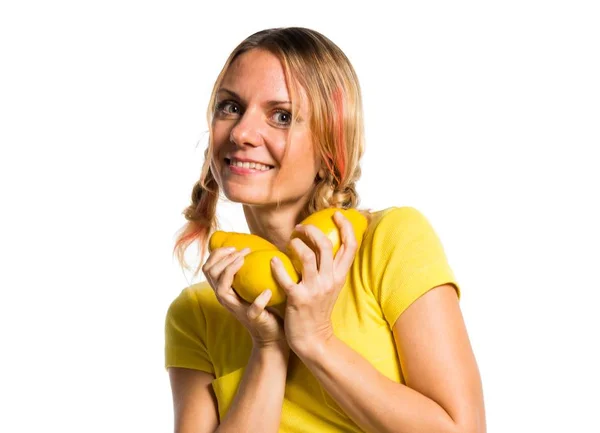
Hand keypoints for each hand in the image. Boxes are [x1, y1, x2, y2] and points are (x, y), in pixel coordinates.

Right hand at [202, 246, 286, 349]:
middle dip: (224, 258)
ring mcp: (236, 309)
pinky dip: (260, 299)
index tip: (235, 247)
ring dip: (231, 270)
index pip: (208, 268)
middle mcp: (225, 298)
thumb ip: (248, 270)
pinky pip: (253, 308)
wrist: (272, 333)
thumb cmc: (264, 305)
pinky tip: (268, 291)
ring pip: (221, 289)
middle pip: (210, 274)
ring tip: (245, 261)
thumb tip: (254, 244)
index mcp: (224, 289)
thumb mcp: (252, 285)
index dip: (218, 254)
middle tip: (242, 252)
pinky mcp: (252, 319)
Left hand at [271, 211, 357, 356]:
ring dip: (295, 244)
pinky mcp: (298, 299)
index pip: (351, 246)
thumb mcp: (331, 287)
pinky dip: (277, 266)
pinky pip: (285, 277)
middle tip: (300, 228)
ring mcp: (314, 289)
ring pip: (306, 256)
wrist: (313, 339)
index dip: (346, 227)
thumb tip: (324, 245)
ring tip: (288, 242)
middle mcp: (330, 280)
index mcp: (340, 276)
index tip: (337, 214)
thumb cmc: (318, 310)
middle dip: (311, 230)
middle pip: (325, 245)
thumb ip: (330, 268)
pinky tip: (273, 261)